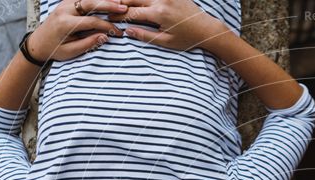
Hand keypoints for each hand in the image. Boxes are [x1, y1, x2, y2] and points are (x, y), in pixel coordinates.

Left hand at [28, 0, 125, 60]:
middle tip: (123, 8)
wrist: (38, 42)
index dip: (107, 26)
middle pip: (90, 3)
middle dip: (108, 5)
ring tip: (118, 2)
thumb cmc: (54, 49)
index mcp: (65, 23)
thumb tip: (105, 36)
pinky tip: (106, 1)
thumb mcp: (71, 51)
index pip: (92, 21)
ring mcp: (64, 4)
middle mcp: (64, 10)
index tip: (119, 32)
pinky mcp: (66, 2)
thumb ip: (88, 43)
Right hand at [108, 0, 228, 50]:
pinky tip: (134, 1)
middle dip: (119, 3)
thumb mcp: (166, 42)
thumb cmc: (187, 38)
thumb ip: (146, 36)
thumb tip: (127, 32)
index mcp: (159, 13)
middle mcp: (161, 0)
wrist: (207, 28)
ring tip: (119, 4)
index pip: (132, 12)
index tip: (109, 19)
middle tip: (108, 8)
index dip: (118, 16)